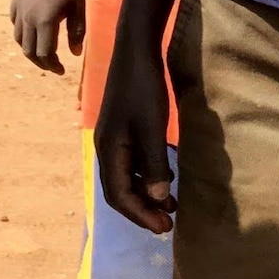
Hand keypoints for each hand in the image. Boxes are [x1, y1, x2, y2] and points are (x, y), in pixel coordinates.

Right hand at [12, 0, 85, 73]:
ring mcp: (19, 8)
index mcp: (45, 22)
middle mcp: (28, 18)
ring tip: (41, 50)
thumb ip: (76, 32)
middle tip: (51, 65)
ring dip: (29, 48)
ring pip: (19, 37)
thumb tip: (74, 54)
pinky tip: (32, 29)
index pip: (44, 54)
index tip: (61, 70)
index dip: (52, 66)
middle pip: (28, 50)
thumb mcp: (78, 7)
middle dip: (40, 62)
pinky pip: (14, 22)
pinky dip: (22, 31)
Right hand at [95, 34, 175, 233]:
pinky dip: (147, 176)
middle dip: (143, 210)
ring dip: (147, 194)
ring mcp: (114, 137)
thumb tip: (158, 198)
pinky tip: (168, 177)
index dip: (141, 215)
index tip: (165, 228)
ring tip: (172, 205)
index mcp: (109, 150)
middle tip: (169, 224)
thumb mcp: (152, 128)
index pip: (119, 196)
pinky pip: (132, 162)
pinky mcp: (124, 128)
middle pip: (119, 191)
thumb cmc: (143, 89)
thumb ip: (155, 164)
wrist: (136, 51)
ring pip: (126, 177)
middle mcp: (107, 148)